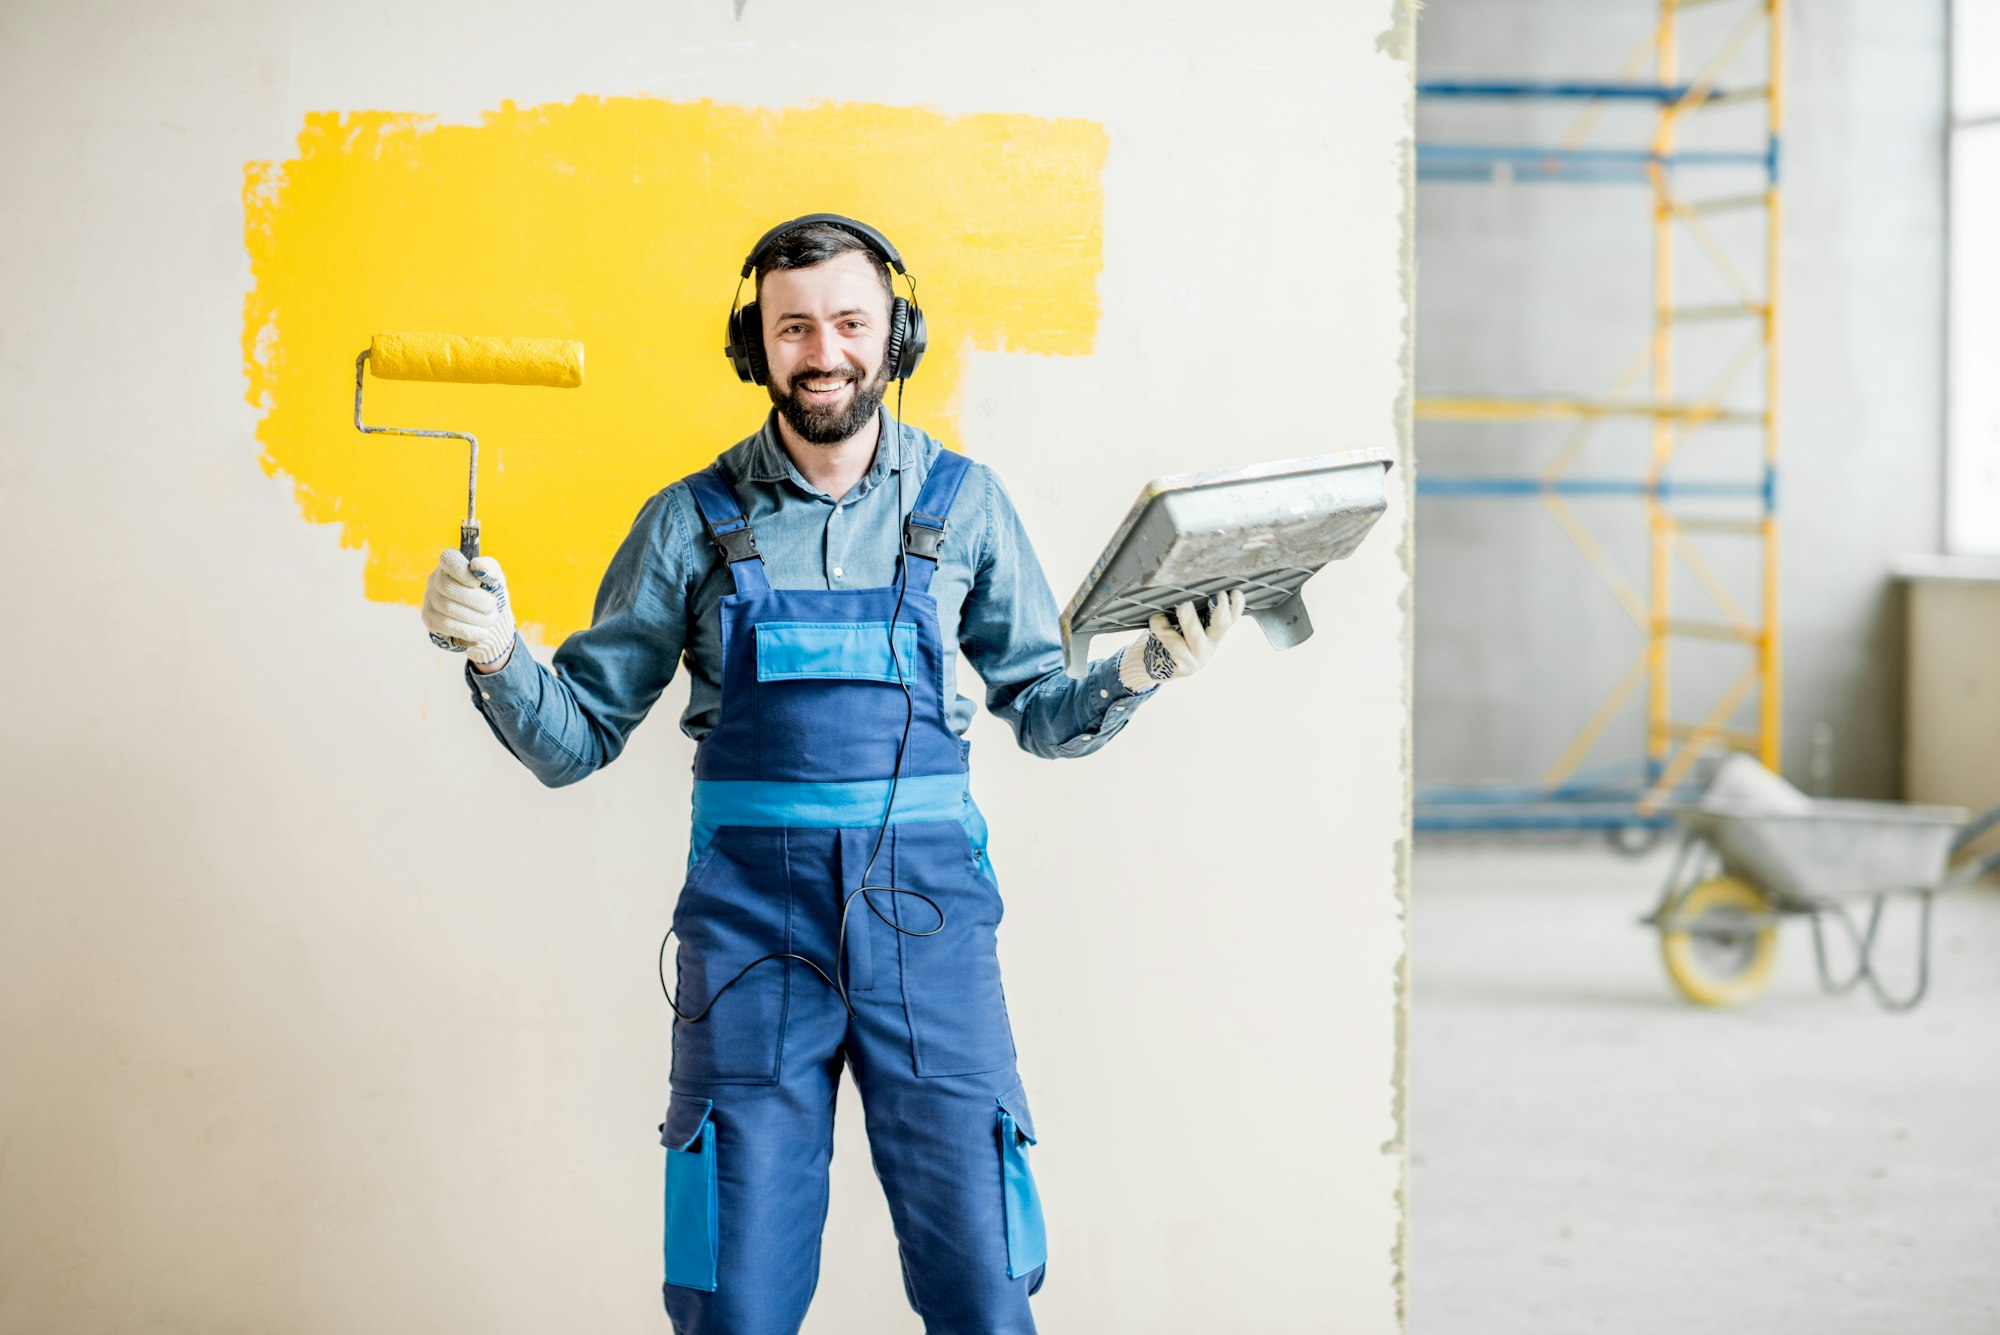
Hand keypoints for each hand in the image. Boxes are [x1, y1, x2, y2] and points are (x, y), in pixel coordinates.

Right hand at [421, 549, 515, 668]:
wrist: (486, 620)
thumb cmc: (489, 593)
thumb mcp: (495, 579)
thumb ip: (490, 569)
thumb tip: (477, 566)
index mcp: (450, 564)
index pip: (448, 559)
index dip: (463, 571)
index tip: (478, 583)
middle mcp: (435, 579)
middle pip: (448, 586)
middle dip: (476, 600)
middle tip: (493, 607)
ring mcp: (429, 599)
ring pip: (447, 607)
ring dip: (475, 617)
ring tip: (491, 620)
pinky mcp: (430, 619)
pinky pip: (445, 625)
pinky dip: (468, 630)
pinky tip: (482, 632)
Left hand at [1117, 590, 1246, 691]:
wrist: (1152, 664)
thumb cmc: (1171, 636)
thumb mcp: (1185, 622)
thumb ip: (1192, 608)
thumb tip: (1190, 580)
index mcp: (1215, 631)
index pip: (1231, 617)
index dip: (1236, 605)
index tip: (1234, 592)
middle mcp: (1211, 644)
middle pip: (1222, 626)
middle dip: (1220, 610)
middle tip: (1217, 596)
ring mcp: (1199, 658)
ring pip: (1196, 636)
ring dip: (1190, 619)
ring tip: (1182, 606)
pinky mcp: (1184, 666)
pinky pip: (1174, 644)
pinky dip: (1163, 629)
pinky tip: (1156, 619)